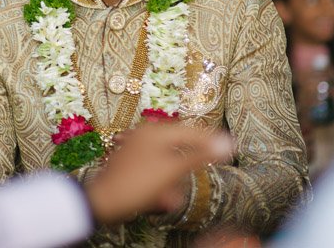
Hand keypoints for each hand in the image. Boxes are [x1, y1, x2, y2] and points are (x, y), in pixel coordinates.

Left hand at [83, 122, 233, 224]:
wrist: (103, 203)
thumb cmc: (137, 184)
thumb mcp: (172, 170)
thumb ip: (199, 155)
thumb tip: (226, 143)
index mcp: (156, 132)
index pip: (192, 131)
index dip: (212, 141)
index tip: (230, 148)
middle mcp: (146, 135)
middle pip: (179, 147)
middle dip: (187, 167)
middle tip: (196, 177)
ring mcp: (137, 149)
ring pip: (167, 162)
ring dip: (173, 181)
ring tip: (170, 198)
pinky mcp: (132, 165)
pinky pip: (155, 171)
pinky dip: (161, 183)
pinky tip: (161, 199)